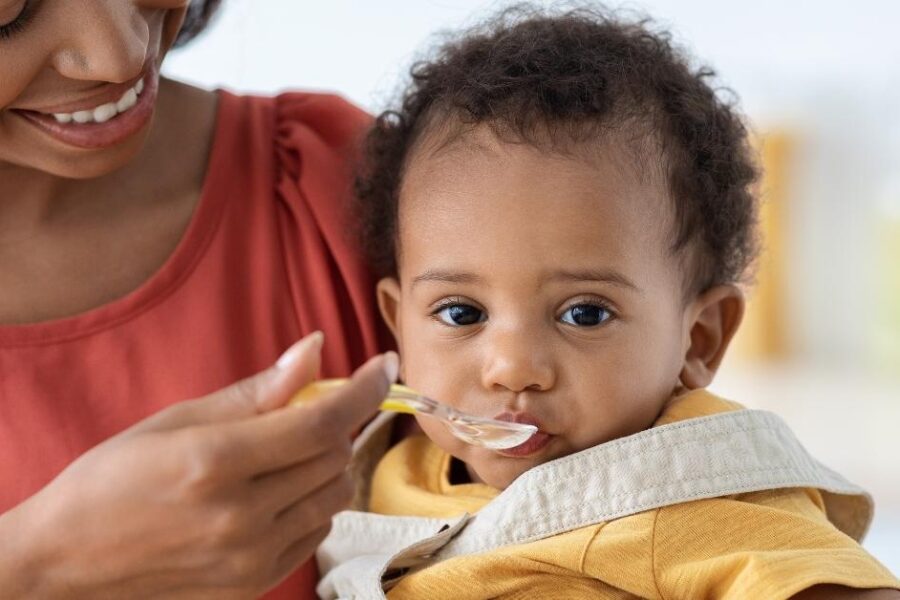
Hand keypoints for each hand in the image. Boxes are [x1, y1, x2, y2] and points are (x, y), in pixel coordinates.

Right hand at [0, 333, 396, 598]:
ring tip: (288, 451)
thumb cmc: (112, 481)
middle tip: (311, 406)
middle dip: (336, 421)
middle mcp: (240, 517)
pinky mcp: (255, 584)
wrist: (67, 564)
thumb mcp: (177, 421)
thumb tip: (315, 350)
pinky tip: (278, 491)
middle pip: (335, 456)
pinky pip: (316, 529)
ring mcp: (251, 558)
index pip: (321, 421)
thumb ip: (256, 391)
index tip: (385, 366)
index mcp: (214, 464)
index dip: (363, 389)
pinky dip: (313, 501)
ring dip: (327, 462)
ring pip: (335, 494)